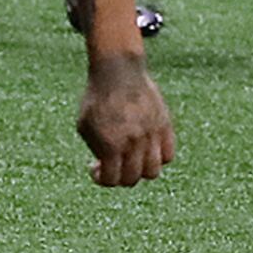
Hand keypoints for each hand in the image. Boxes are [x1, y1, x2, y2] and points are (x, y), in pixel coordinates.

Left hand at [77, 52, 173, 187]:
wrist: (118, 72)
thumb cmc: (96, 99)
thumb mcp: (85, 126)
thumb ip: (96, 149)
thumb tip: (107, 167)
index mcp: (111, 144)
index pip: (112, 179)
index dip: (102, 180)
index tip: (96, 168)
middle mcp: (134, 142)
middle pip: (133, 178)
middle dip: (119, 177)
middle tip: (112, 166)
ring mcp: (152, 135)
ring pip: (153, 171)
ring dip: (140, 171)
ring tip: (130, 160)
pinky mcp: (165, 126)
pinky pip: (167, 155)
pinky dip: (157, 158)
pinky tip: (144, 148)